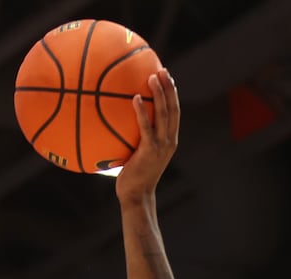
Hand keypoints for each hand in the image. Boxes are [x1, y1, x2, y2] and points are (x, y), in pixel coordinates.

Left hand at [114, 69, 178, 203]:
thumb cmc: (132, 177)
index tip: (166, 77)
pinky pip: (146, 127)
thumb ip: (134, 139)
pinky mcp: (150, 151)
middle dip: (170, 88)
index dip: (172, 94)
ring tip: (153, 76)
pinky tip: (135, 98)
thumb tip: (116, 124)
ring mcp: (161, 146)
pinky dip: (142, 112)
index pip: (174, 113)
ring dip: (160, 93)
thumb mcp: (136, 155)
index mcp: (169, 140)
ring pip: (164, 114)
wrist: (136, 196)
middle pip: (173, 109)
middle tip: (163, 70)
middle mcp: (169, 141)